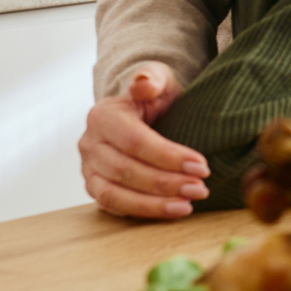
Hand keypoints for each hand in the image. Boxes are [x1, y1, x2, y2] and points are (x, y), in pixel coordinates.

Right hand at [78, 63, 207, 219]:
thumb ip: (153, 78)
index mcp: (103, 115)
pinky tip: (172, 211)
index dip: (168, 156)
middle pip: (125, 170)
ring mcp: (89, 169)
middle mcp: (90, 144)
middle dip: (166, 183)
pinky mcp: (96, 188)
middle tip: (200, 189)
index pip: (135, 141)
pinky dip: (143, 212)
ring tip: (188, 206)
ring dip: (153, 204)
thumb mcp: (160, 79)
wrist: (142, 112)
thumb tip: (144, 83)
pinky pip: (114, 207)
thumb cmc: (154, 97)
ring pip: (115, 194)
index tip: (201, 165)